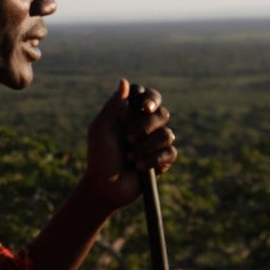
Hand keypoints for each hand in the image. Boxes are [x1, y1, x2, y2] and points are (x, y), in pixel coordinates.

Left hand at [79, 79, 176, 211]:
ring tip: (131, 158)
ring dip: (147, 147)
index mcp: (129, 114)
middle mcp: (144, 125)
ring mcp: (154, 142)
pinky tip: (139, 167)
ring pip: (167, 134)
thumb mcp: (100, 130)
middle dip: (147, 126)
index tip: (144, 107)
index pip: (147, 96)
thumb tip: (124, 81)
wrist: (105, 188)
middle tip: (129, 138)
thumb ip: (112, 106)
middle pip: (161, 112)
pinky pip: (171, 152)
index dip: (150, 98)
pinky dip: (154, 160)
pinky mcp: (162, 159)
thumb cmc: (99, 157)